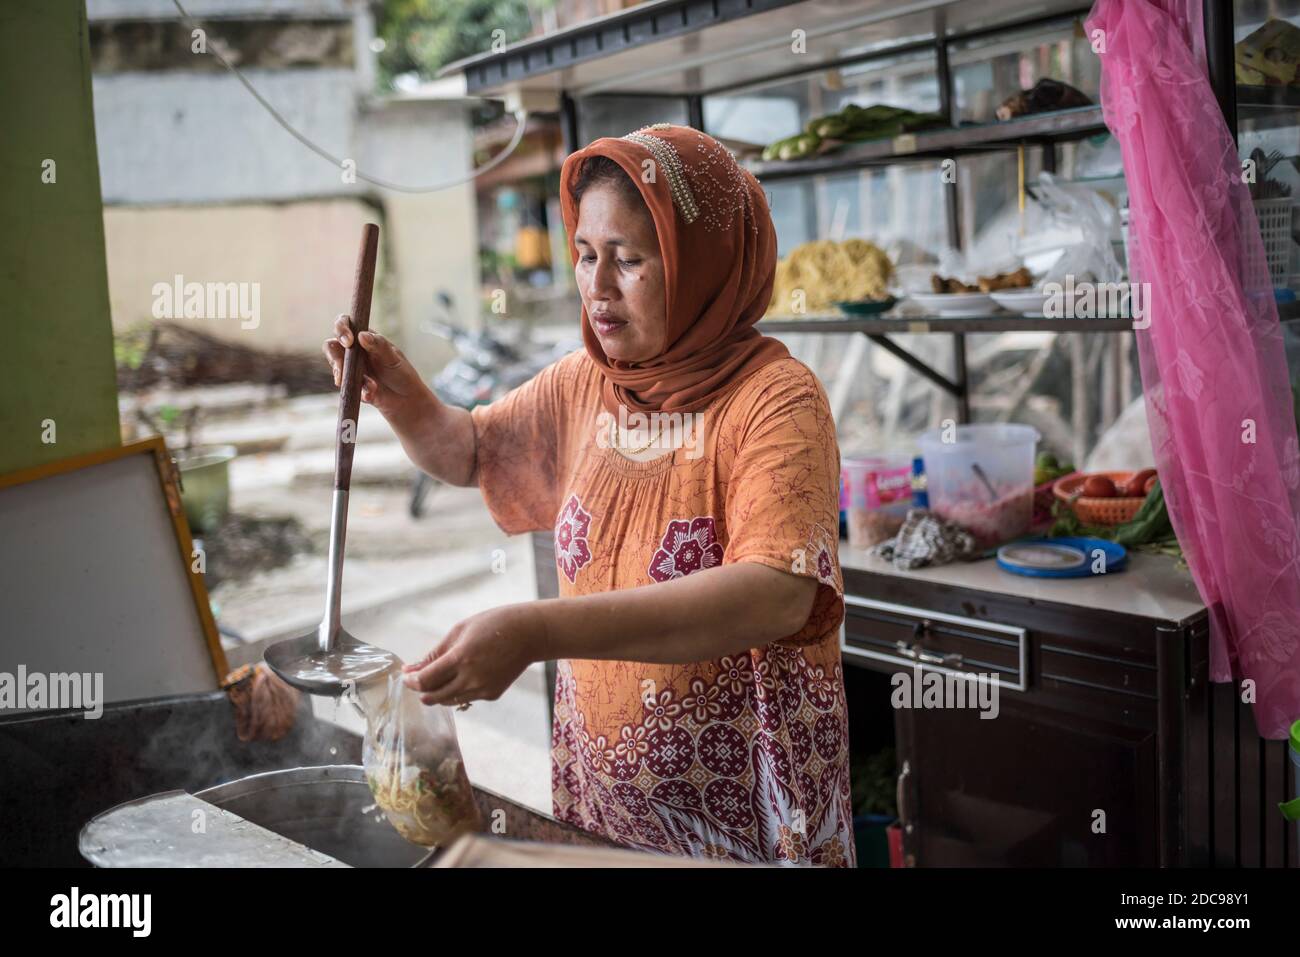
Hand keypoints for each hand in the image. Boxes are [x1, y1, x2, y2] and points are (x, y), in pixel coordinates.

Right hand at [321, 314, 430, 419]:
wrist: (406, 399)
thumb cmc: (401, 373)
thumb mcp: (393, 358)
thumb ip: (379, 345)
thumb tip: (361, 335)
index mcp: (364, 337)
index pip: (345, 324)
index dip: (341, 329)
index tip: (349, 341)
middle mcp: (353, 351)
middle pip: (331, 347)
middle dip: (335, 357)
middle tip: (341, 367)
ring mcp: (349, 368)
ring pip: (336, 368)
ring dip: (350, 377)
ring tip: (371, 385)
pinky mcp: (350, 385)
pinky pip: (347, 387)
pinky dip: (361, 391)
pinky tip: (371, 394)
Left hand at [401, 603, 545, 706]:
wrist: (529, 634)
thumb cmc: (492, 624)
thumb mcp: (459, 631)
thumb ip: (434, 654)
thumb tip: (410, 670)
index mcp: (461, 658)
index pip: (425, 681)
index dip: (411, 681)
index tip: (406, 676)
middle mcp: (471, 678)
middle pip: (433, 697)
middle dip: (420, 690)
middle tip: (417, 679)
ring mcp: (483, 689)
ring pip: (448, 701)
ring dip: (437, 692)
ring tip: (438, 676)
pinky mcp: (492, 695)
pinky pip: (466, 697)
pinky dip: (458, 690)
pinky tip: (463, 675)